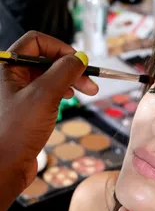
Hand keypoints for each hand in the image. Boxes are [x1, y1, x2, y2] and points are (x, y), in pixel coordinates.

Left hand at [0, 31, 97, 210]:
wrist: (3, 168)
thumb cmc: (15, 132)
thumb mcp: (44, 96)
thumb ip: (64, 72)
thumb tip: (79, 58)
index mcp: (7, 67)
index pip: (37, 42)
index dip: (61, 48)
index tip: (80, 62)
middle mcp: (10, 77)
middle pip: (45, 59)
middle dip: (70, 68)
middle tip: (90, 82)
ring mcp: (17, 93)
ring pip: (48, 76)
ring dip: (69, 80)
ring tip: (86, 92)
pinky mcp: (24, 108)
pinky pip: (45, 91)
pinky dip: (61, 92)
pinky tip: (68, 99)